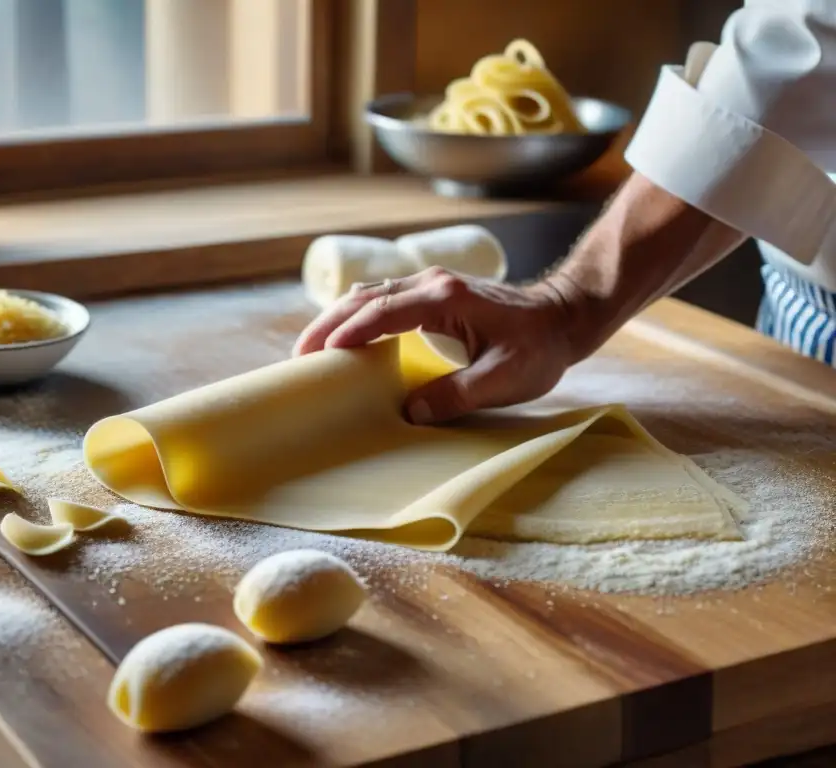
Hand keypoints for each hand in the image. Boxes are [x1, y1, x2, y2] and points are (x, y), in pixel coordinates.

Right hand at [292, 267, 578, 423]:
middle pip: (365, 298)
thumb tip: (410, 412)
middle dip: (328, 325)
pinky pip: (382, 299)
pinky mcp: (431, 292)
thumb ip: (458, 395)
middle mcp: (432, 283)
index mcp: (445, 299)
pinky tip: (343, 336)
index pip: (384, 313)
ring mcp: (430, 284)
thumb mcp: (505, 378)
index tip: (322, 355)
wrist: (563, 314)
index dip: (350, 333)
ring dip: (337, 318)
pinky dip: (356, 316)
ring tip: (310, 349)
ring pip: (369, 295)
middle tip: (298, 356)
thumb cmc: (539, 347)